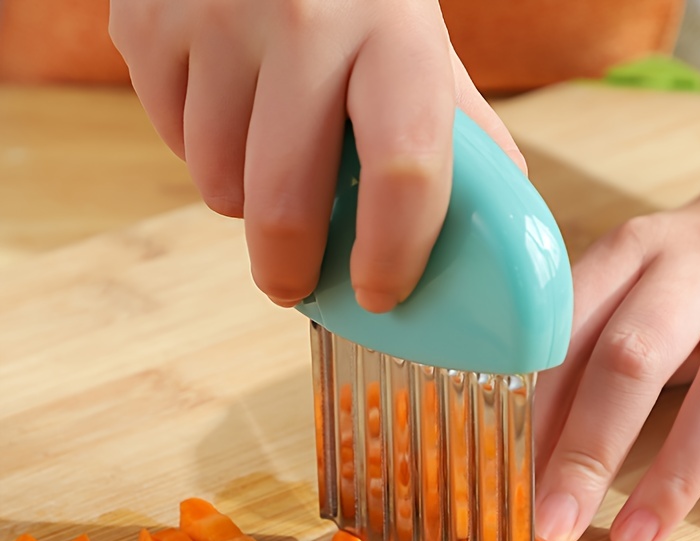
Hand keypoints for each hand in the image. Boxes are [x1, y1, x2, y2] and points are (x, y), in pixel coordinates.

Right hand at [108, 0, 523, 311]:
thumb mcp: (415, 35)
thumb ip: (455, 123)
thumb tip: (495, 214)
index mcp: (393, 25)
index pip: (403, 170)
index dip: (392, 254)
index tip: (380, 295)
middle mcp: (301, 16)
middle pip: (287, 204)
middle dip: (290, 271)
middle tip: (296, 285)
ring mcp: (212, 15)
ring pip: (219, 186)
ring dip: (246, 200)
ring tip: (266, 156)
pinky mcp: (145, 21)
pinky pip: (174, 142)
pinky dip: (202, 149)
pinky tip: (226, 105)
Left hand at [534, 170, 699, 540]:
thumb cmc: (685, 272)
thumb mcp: (627, 284)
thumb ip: (580, 346)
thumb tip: (526, 444)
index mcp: (632, 250)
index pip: (568, 332)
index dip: (535, 411)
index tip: (512, 476)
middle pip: (633, 356)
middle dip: (588, 450)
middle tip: (555, 522)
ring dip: (675, 474)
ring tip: (633, 538)